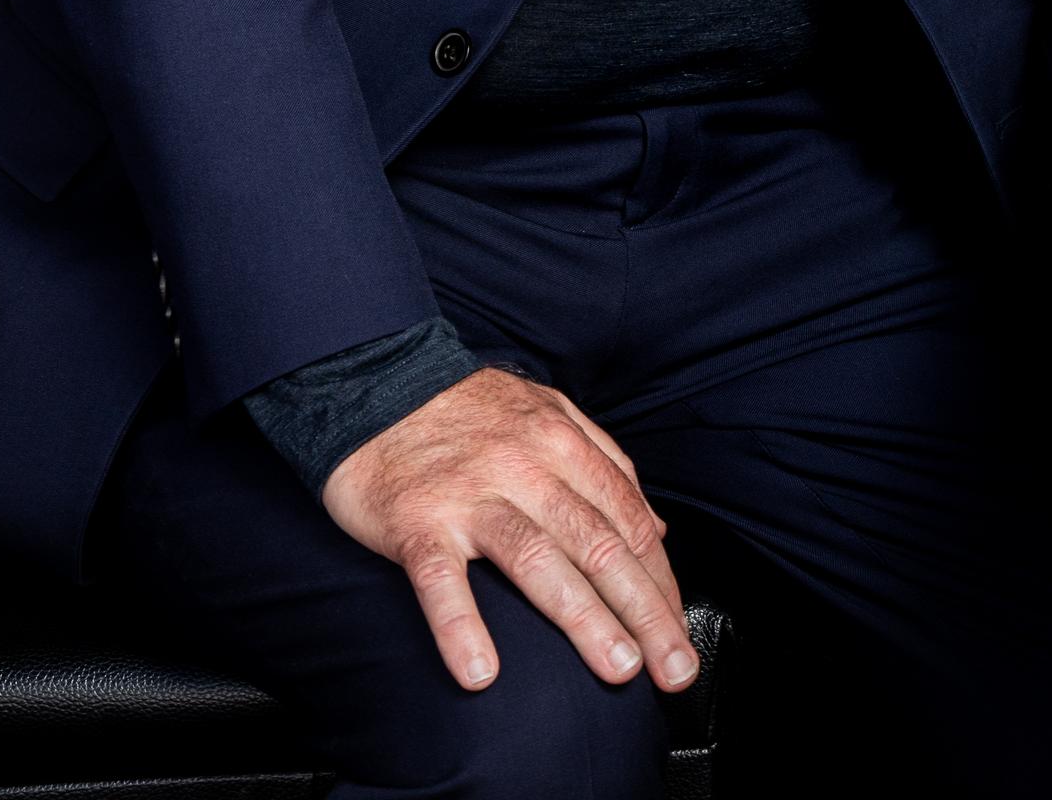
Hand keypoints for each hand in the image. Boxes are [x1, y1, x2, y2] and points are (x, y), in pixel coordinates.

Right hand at [320, 366, 694, 696]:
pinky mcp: (416, 522)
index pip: (627, 520)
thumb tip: (654, 528)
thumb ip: (604, 465)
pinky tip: (481, 672)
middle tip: (674, 667)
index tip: (681, 629)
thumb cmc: (465, 409)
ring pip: (538, 561)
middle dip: (645, 611)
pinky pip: (440, 581)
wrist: (371, 379)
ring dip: (584, 619)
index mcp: (561, 443)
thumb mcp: (547, 414)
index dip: (661, 580)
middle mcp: (525, 468)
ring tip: (619, 668)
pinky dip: (460, 627)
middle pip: (598, 546)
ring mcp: (470, 496)